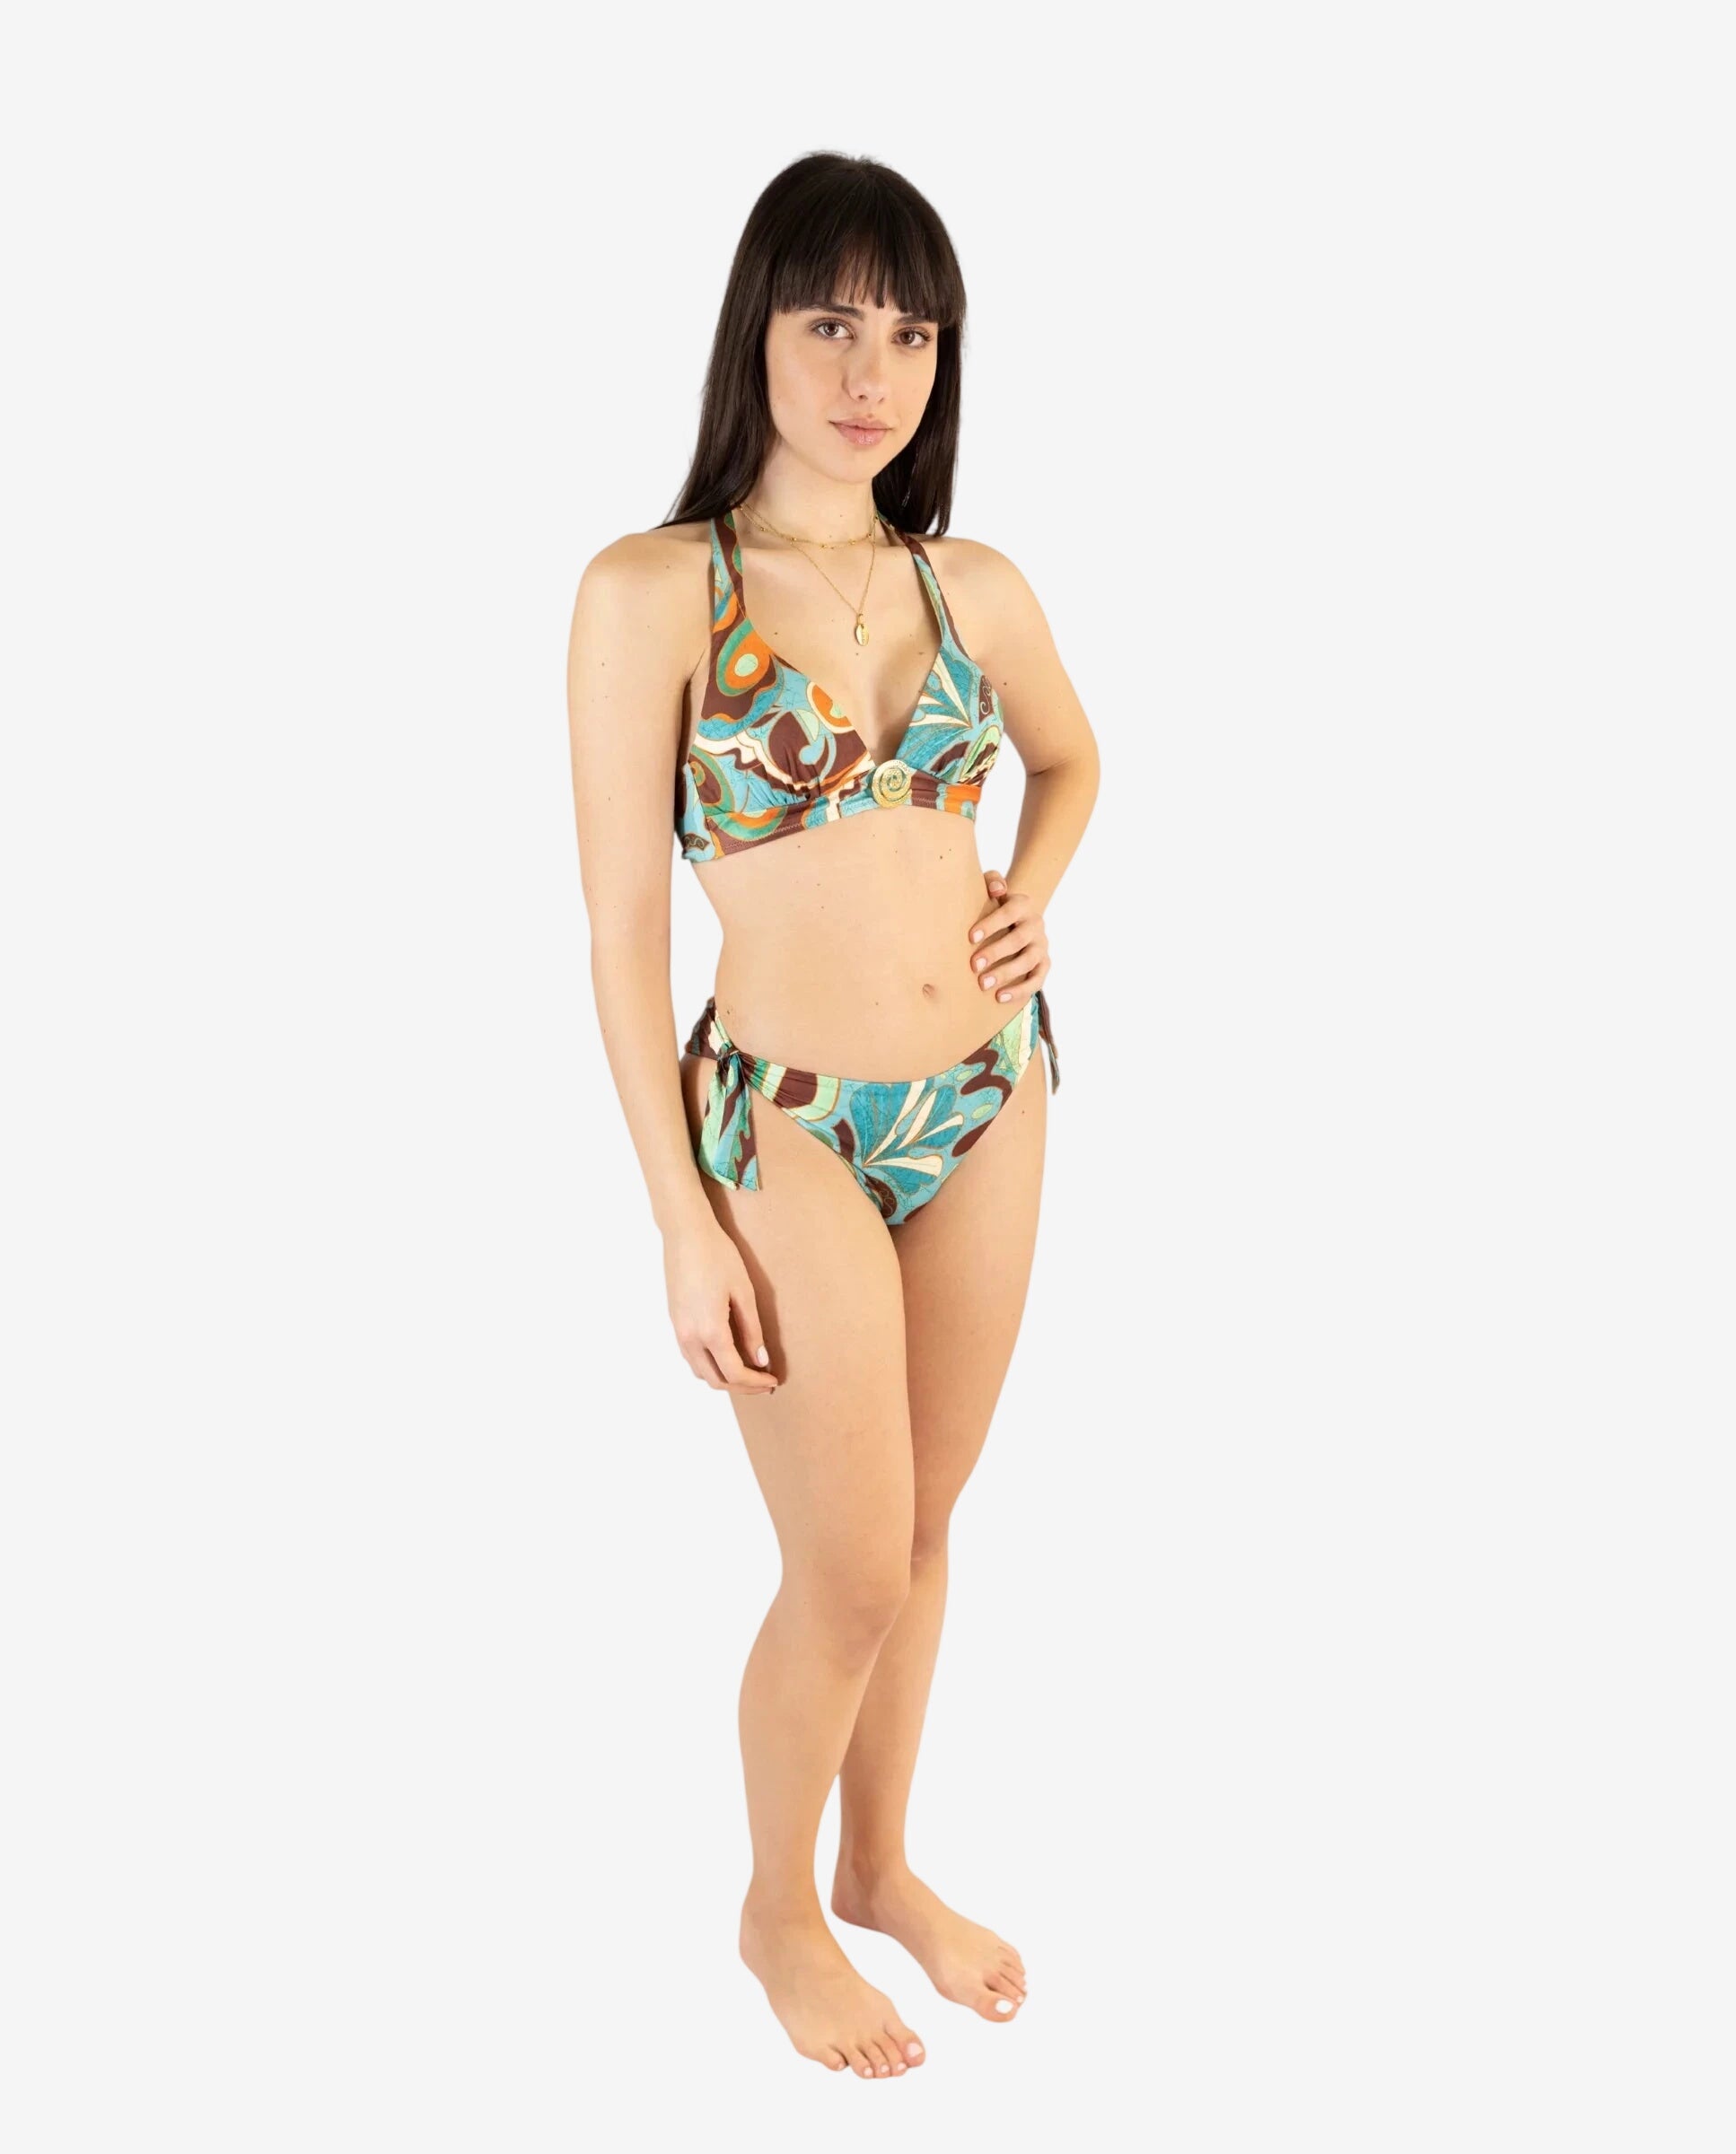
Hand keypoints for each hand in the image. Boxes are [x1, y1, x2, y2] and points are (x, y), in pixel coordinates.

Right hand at [663, 1216, 778, 1394]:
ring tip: (749, 1370)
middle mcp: (690, 1337)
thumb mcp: (743, 1292)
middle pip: (716, 1380)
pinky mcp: (675, 1323)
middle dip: (742, 1387)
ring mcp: (679, 1331)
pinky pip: (692, 1357)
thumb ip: (752, 1330)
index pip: (735, 1373)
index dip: (756, 1383)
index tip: (773, 1380)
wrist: (685, 1234)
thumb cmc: (718, 1257)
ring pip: (701, 1372)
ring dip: (724, 1378)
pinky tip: (728, 1354)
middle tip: (764, 1382)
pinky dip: (711, 1365)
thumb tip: (760, 1361)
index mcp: (710, 1331)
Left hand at [967, 869, 1051, 1003]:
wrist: (1016, 920)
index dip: (991, 924)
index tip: (970, 937)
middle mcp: (1036, 924)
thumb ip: (992, 881)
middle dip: (995, 952)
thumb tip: (996, 889)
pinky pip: (1037, 979)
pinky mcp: (1044, 964)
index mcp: (1023, 904)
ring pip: (1028, 961)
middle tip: (973, 965)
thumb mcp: (993, 889)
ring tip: (983, 985)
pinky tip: (1000, 997)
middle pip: (1018, 939)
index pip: (1009, 912)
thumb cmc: (994, 905)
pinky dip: (1020, 990)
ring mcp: (1041, 945)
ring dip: (1006, 973)